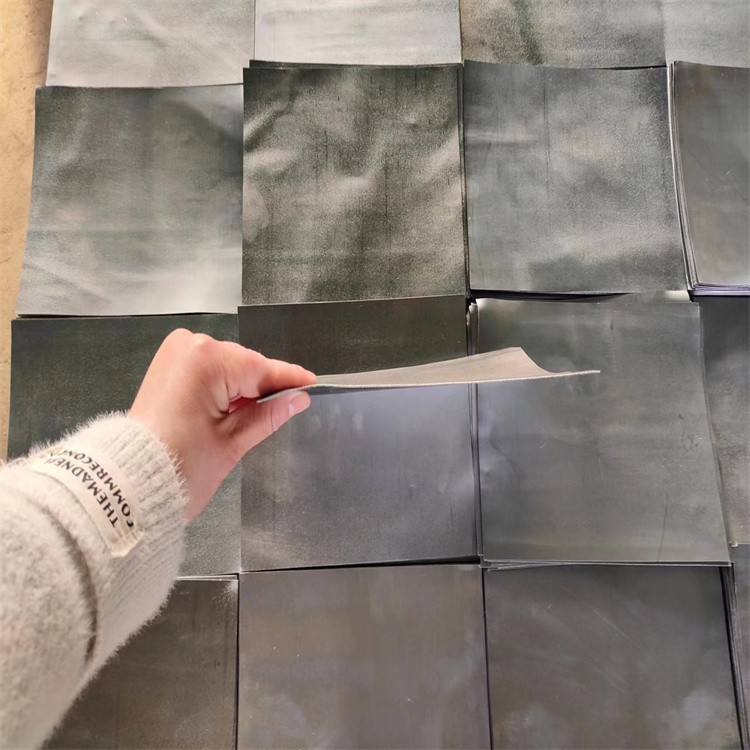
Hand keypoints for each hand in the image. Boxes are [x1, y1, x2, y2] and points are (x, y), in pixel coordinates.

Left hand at [130, 329, 314, 521]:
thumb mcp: (233, 441)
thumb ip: (269, 414)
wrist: (126, 484)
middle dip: (261, 388)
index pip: (260, 368)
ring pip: (226, 369)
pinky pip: (207, 371)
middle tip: (284, 410)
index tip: (312, 383)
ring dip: (241, 390)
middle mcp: (189, 346)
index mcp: (207, 359)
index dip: (288, 379)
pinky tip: (230, 409)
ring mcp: (174, 354)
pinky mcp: (166, 366)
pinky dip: (221, 389)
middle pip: (244, 366)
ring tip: (252, 418)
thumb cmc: (182, 465)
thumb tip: (298, 398)